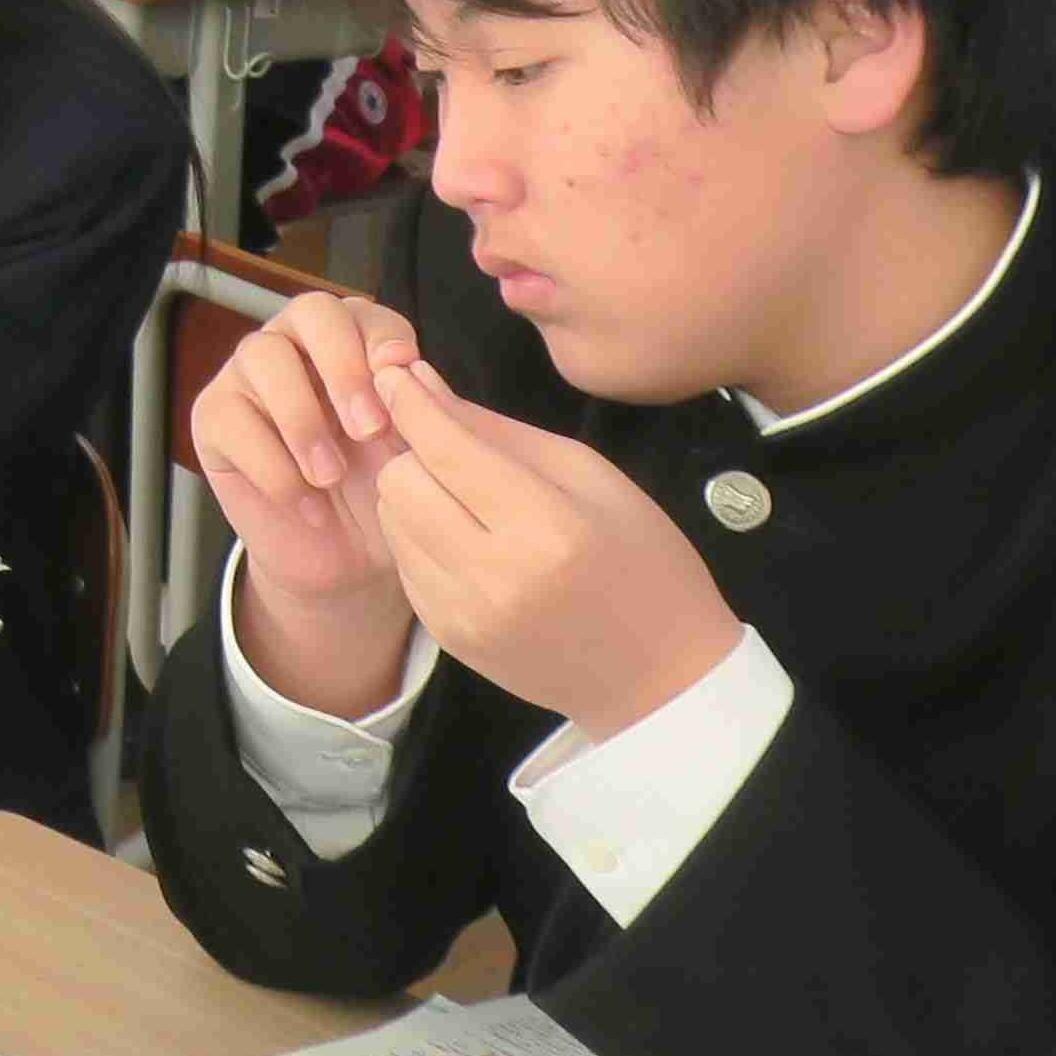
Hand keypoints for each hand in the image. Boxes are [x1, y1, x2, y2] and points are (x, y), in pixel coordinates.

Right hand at [187, 289, 423, 716]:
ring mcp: (247, 375)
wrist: (344, 559)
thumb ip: (416, 412)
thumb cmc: (381, 493)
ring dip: (304, 420)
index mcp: (352, 342)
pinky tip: (309, 506)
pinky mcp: (213, 418)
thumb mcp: (413, 455)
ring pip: (263, 357)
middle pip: (311, 312)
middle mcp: (297, 343)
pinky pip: (234, 422)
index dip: (383, 340)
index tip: (402, 381)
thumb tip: (413, 375)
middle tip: (368, 429)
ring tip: (331, 478)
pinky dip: (276, 470)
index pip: (365, 313)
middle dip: (343, 368)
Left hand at [369, 360, 744, 745]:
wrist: (663, 680)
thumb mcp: (592, 476)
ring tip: (460, 498)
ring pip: (391, 522)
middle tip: (448, 451)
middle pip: (399, 483)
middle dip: (414, 453)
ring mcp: (466, 616)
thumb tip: (420, 383)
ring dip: (413, 496)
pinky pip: (404, 565)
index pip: (444, 448)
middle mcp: (494, 576)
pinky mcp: (449, 639)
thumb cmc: (644, 562)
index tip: (395, 375)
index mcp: (545, 527)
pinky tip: (464, 541)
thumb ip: (498, 430)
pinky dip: (421, 539)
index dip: (409, 403)